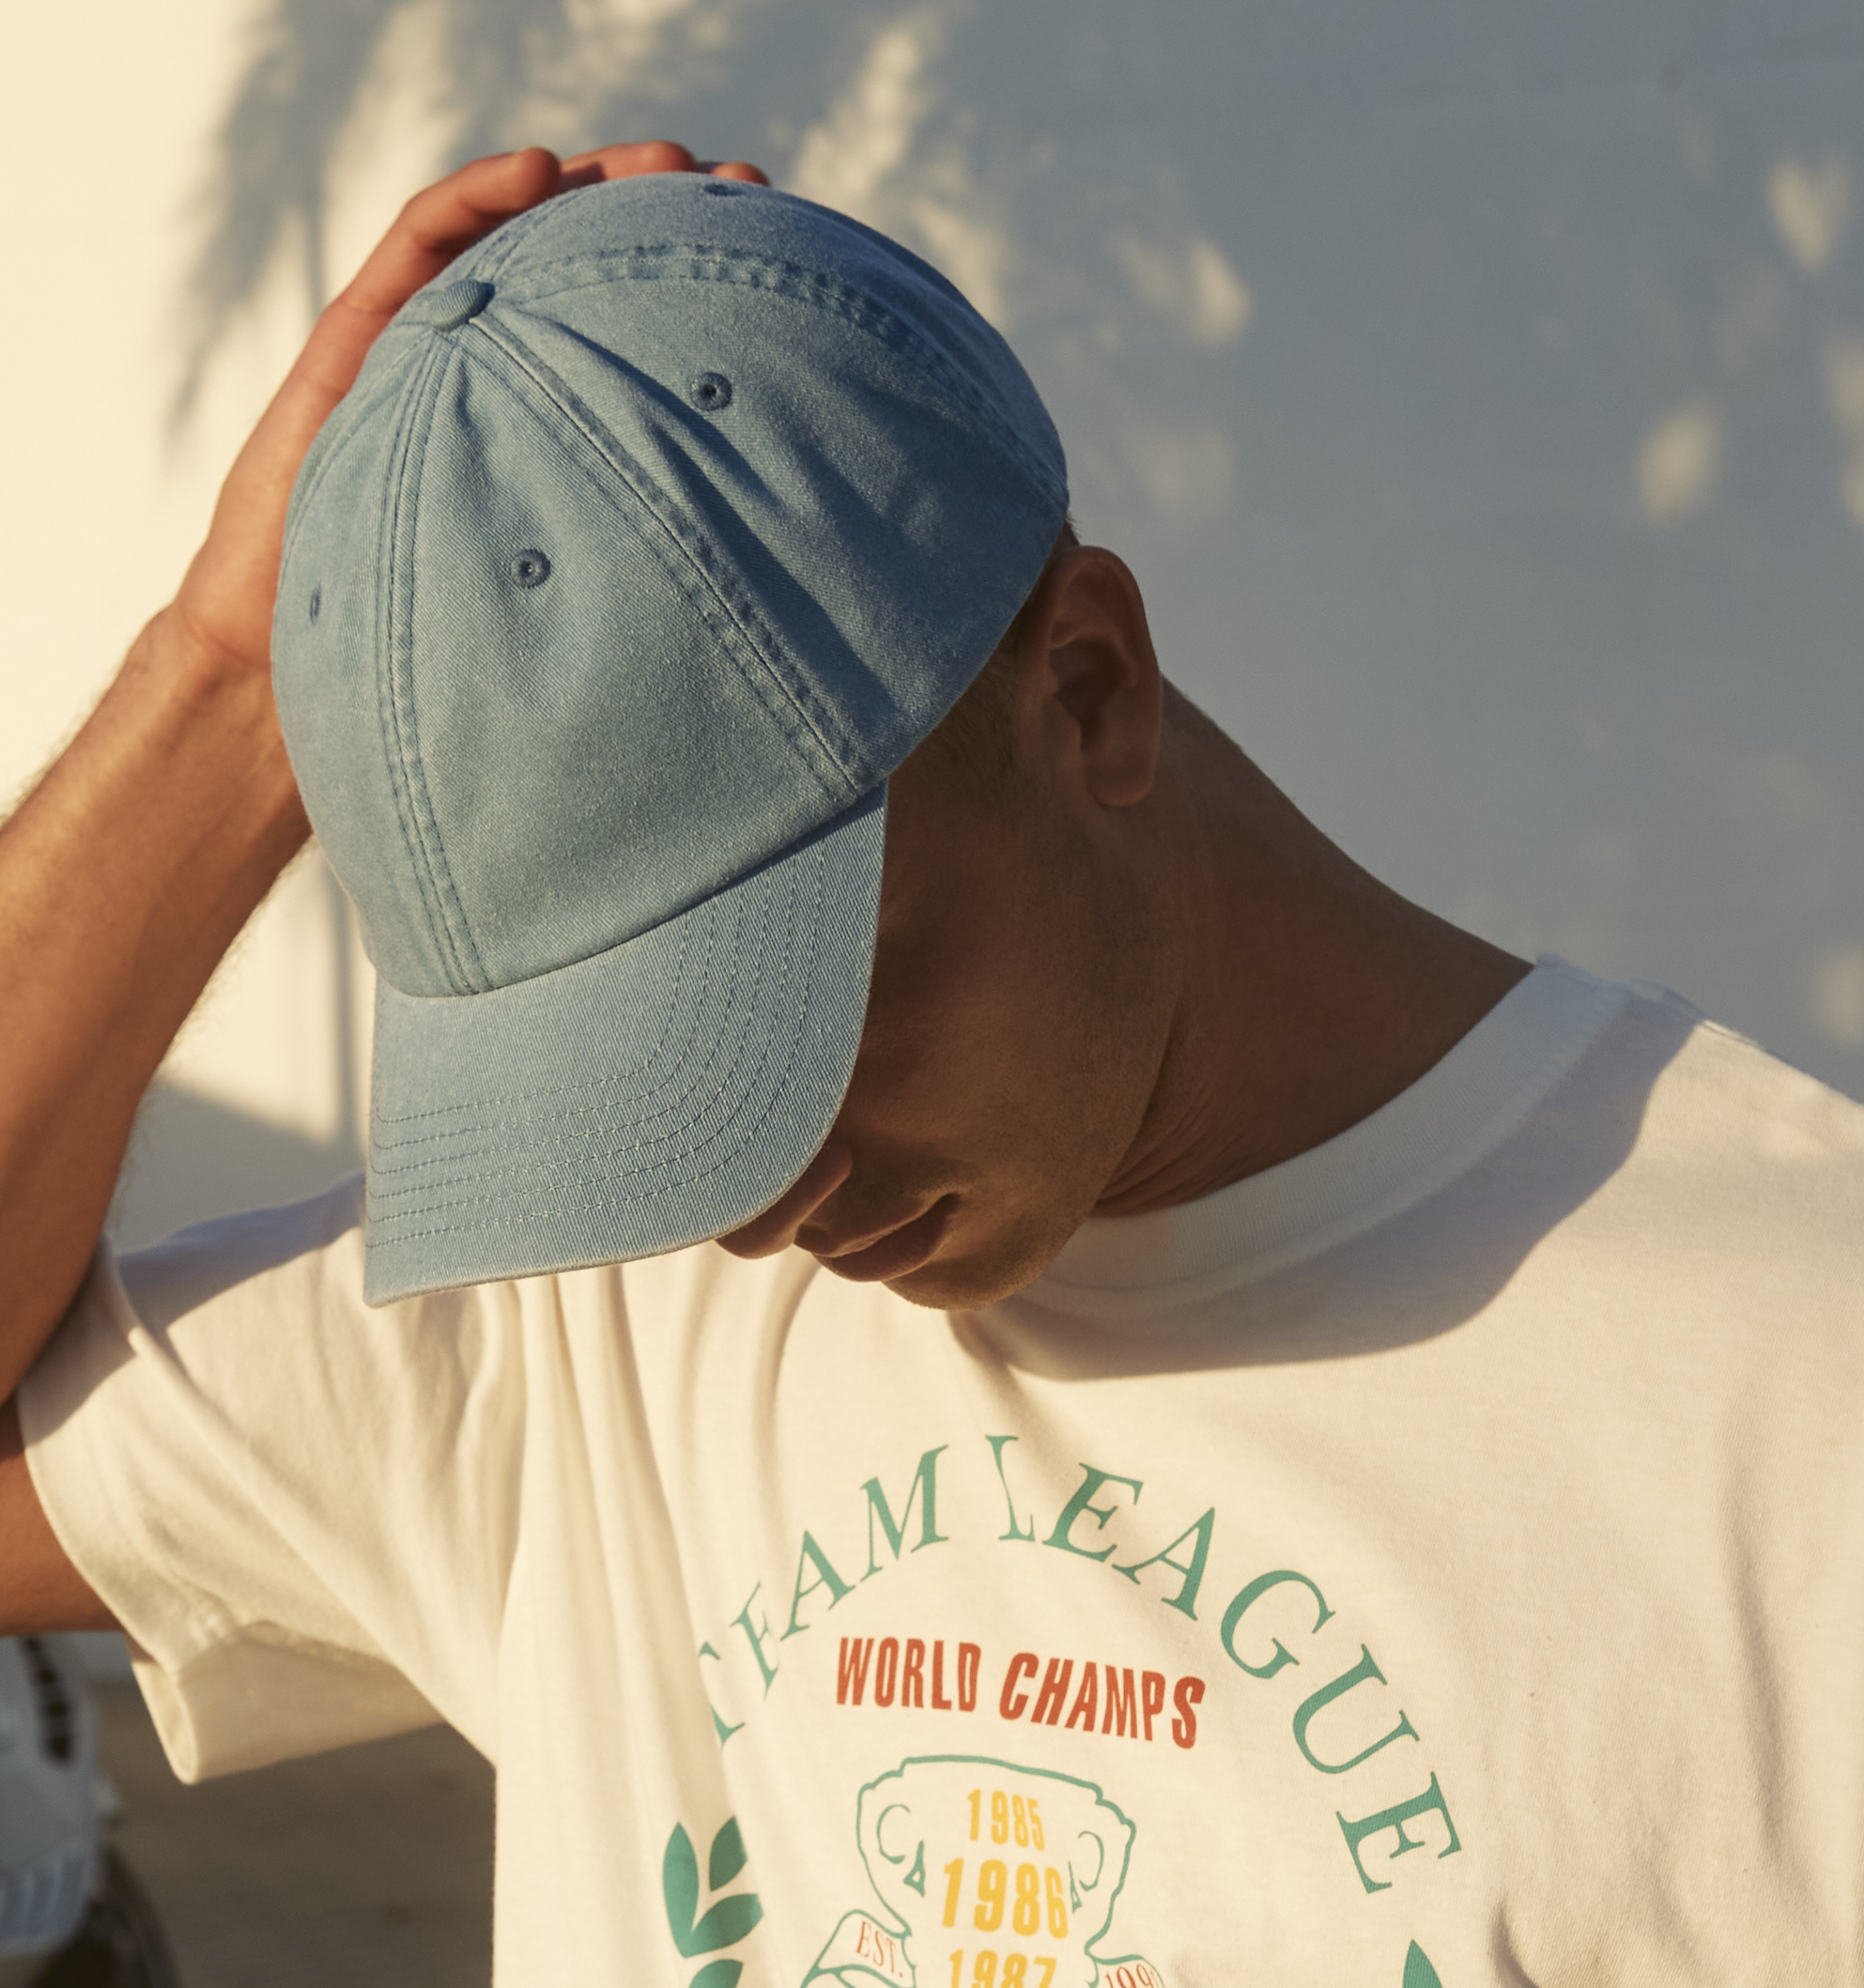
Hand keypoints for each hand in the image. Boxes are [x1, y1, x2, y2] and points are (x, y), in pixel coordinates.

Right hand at [165, 142, 767, 685]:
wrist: (297, 658)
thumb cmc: (437, 639)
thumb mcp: (565, 593)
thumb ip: (634, 557)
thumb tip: (768, 578)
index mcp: (553, 428)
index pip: (633, 333)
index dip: (702, 292)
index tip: (785, 263)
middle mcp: (498, 376)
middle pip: (588, 268)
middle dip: (665, 221)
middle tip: (745, 192)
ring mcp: (427, 344)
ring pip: (516, 235)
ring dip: (589, 183)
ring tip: (665, 163)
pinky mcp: (358, 333)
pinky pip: (419, 240)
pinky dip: (478, 194)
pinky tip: (540, 170)